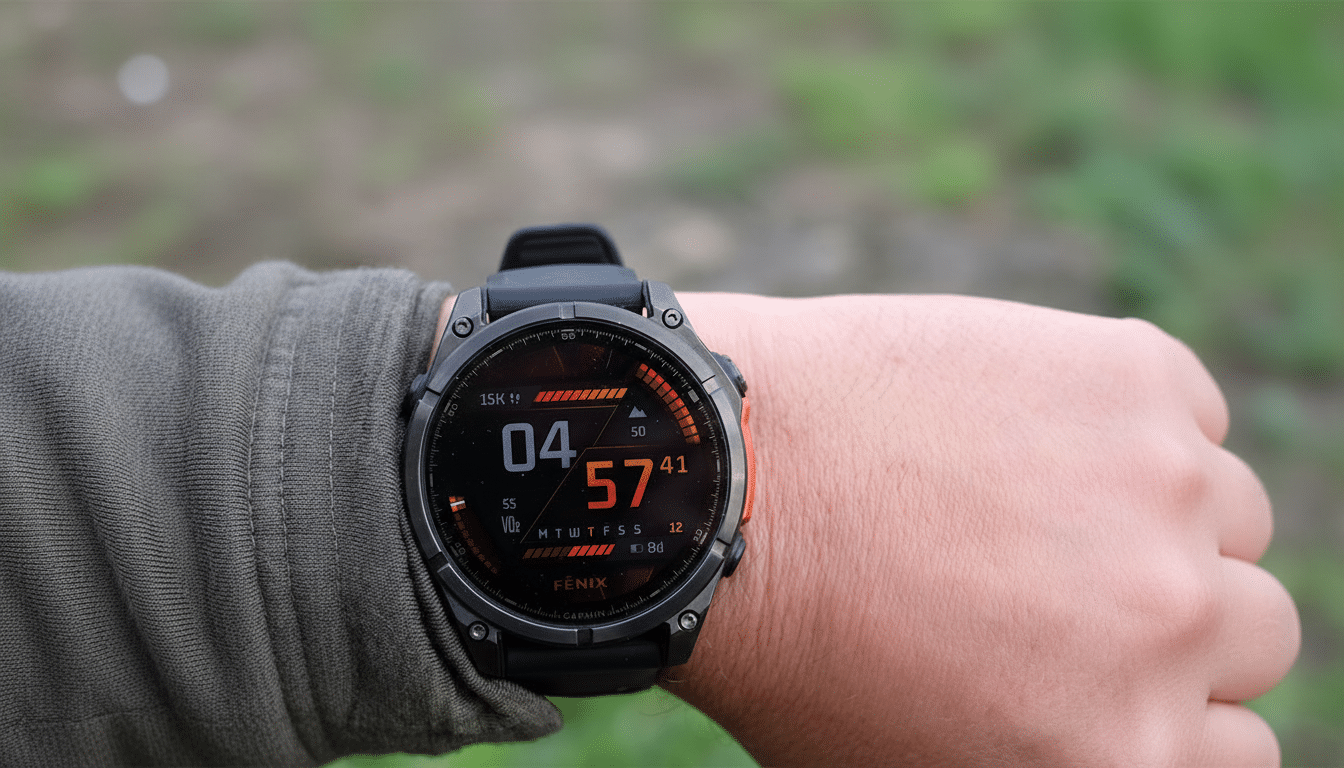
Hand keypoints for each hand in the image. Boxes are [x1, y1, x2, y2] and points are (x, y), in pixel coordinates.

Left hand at [666, 293, 1299, 766]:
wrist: (716, 482)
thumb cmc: (794, 642)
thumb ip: (1061, 758)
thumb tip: (1131, 736)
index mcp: (1126, 757)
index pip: (1239, 750)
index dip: (1165, 704)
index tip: (1111, 669)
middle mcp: (1171, 629)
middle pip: (1251, 628)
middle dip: (1165, 613)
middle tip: (1057, 577)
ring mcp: (1165, 489)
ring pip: (1227, 511)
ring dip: (1151, 509)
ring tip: (1023, 494)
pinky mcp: (1131, 374)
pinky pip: (1186, 409)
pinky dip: (1128, 420)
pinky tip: (1023, 427)